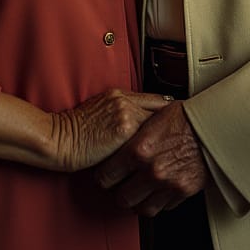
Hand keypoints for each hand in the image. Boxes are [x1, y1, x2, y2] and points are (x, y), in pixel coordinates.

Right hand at [50, 89, 172, 171]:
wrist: (59, 140)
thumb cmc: (74, 132)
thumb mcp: (98, 112)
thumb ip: (119, 112)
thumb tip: (137, 126)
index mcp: (118, 94)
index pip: (153, 99)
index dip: (169, 109)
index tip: (182, 116)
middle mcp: (124, 100)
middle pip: (160, 108)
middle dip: (175, 121)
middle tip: (191, 131)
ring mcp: (126, 113)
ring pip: (157, 123)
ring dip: (170, 135)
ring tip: (184, 145)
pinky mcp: (125, 129)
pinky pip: (149, 137)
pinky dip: (160, 146)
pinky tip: (169, 155)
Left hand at [94, 100, 208, 215]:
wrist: (215, 127)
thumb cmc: (185, 117)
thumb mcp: (153, 115)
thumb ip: (133, 128)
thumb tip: (117, 132)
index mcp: (139, 149)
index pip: (106, 175)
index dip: (103, 175)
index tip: (105, 173)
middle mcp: (151, 171)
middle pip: (121, 197)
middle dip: (118, 192)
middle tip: (119, 185)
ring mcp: (167, 184)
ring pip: (141, 208)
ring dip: (137, 202)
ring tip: (136, 192)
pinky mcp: (182, 192)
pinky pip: (162, 208)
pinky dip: (157, 202)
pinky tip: (156, 191)